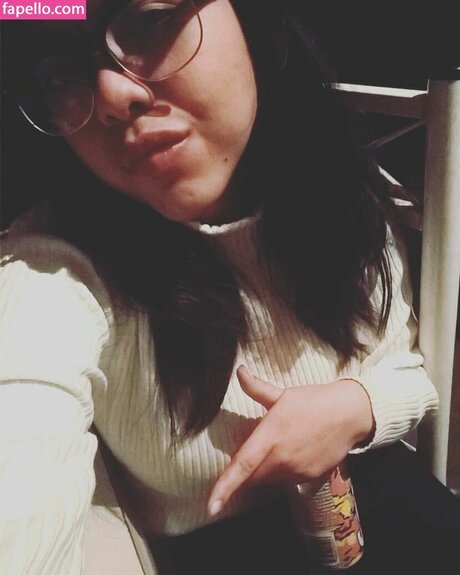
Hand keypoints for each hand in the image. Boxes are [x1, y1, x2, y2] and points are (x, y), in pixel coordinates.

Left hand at [207, 365, 373, 515]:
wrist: (349, 414)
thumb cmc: (313, 401)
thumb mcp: (283, 394)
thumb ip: (256, 387)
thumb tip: (239, 371)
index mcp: (270, 436)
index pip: (243, 465)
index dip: (225, 486)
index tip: (211, 506)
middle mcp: (281, 458)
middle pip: (252, 476)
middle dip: (246, 470)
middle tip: (254, 448)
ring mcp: (296, 471)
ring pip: (268, 480)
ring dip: (264, 470)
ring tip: (277, 446)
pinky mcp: (309, 478)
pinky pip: (286, 481)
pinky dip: (282, 472)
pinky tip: (292, 452)